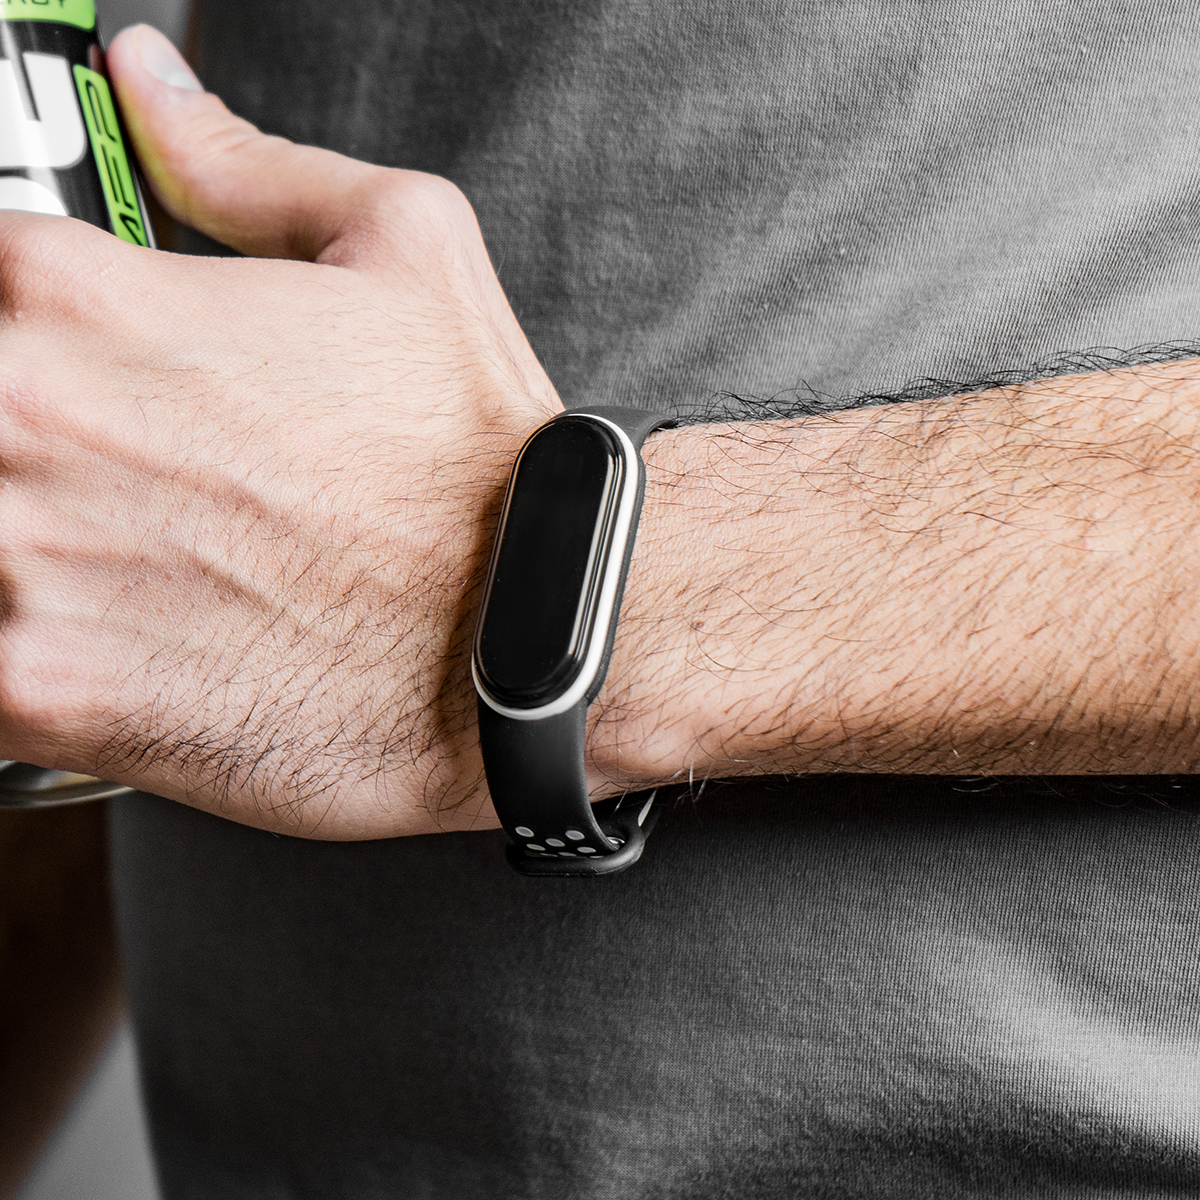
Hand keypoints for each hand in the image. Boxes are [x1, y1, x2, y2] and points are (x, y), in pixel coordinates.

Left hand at [0, 25, 558, 837]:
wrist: (527, 633)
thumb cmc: (477, 464)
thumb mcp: (403, 250)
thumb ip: (243, 164)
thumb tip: (151, 87)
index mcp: (85, 294)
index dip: (30, 326)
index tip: (84, 369)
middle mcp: (32, 417)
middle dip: (35, 438)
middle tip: (137, 475)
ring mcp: (26, 563)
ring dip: (32, 542)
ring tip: (140, 558)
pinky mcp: (45, 690)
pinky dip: (32, 643)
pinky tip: (121, 633)